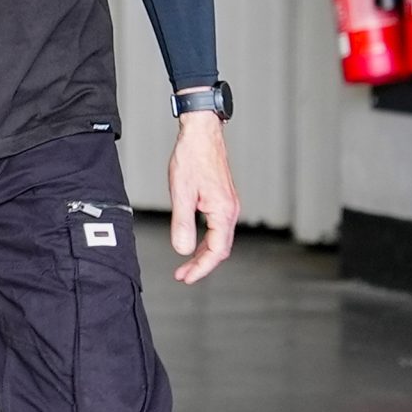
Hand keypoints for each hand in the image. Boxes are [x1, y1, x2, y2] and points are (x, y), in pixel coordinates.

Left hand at [166, 109, 238, 282]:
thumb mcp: (181, 193)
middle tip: (182, 276)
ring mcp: (228, 205)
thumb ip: (182, 224)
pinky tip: (193, 243)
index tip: (186, 278)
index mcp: (223, 212)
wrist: (201, 134)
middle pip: (220, 249)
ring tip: (185, 265)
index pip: (216, 251)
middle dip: (201, 265)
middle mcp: (231, 210)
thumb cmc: (192, 158)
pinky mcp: (222, 199)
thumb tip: (182, 250)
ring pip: (219, 239)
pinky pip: (217, 227)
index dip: (201, 268)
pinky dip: (205, 240)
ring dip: (202, 254)